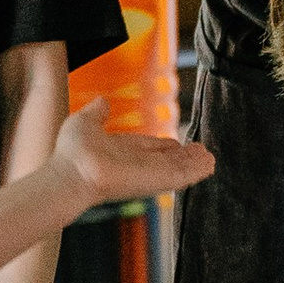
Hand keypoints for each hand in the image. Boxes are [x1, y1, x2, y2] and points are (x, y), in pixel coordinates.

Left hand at [50, 98, 214, 213]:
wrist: (73, 173)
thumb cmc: (72, 152)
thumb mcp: (85, 122)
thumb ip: (97, 112)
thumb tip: (102, 101)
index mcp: (122, 151)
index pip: (149, 147)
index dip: (164, 146)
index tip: (176, 143)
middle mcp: (137, 164)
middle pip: (167, 160)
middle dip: (184, 156)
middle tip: (201, 152)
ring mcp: (148, 174)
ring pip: (177, 168)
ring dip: (194, 163)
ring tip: (211, 159)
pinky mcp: (157, 181)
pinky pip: (182, 175)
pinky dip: (196, 170)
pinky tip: (209, 166)